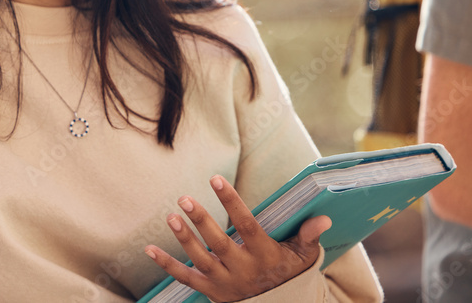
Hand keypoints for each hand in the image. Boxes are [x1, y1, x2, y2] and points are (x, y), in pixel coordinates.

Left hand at [144, 175, 330, 302]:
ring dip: (184, 239)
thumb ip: (308, 236)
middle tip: (185, 198)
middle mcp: (243, 269)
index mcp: (264, 254)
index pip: (246, 225)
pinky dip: (167, 266)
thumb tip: (322, 218)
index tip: (216, 178)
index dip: (231, 201)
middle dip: (202, 221)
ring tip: (171, 217)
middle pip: (219, 243)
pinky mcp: (211, 292)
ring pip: (201, 259)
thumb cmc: (289, 274)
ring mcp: (225, 282)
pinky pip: (186, 279)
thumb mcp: (302, 257)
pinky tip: (149, 250)